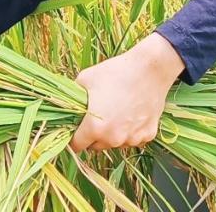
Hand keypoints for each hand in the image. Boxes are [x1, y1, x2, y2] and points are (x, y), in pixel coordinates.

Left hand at [70, 33, 183, 152]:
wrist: (149, 69)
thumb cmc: (115, 72)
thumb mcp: (85, 79)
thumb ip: (73, 98)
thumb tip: (66, 106)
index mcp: (94, 128)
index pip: (77, 145)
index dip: (73, 137)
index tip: (75, 129)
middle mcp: (113, 138)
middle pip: (96, 146)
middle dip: (93, 135)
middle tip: (96, 115)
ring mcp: (132, 139)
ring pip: (115, 143)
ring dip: (112, 134)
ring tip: (115, 111)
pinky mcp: (147, 135)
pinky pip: (133, 138)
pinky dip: (130, 130)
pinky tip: (131, 112)